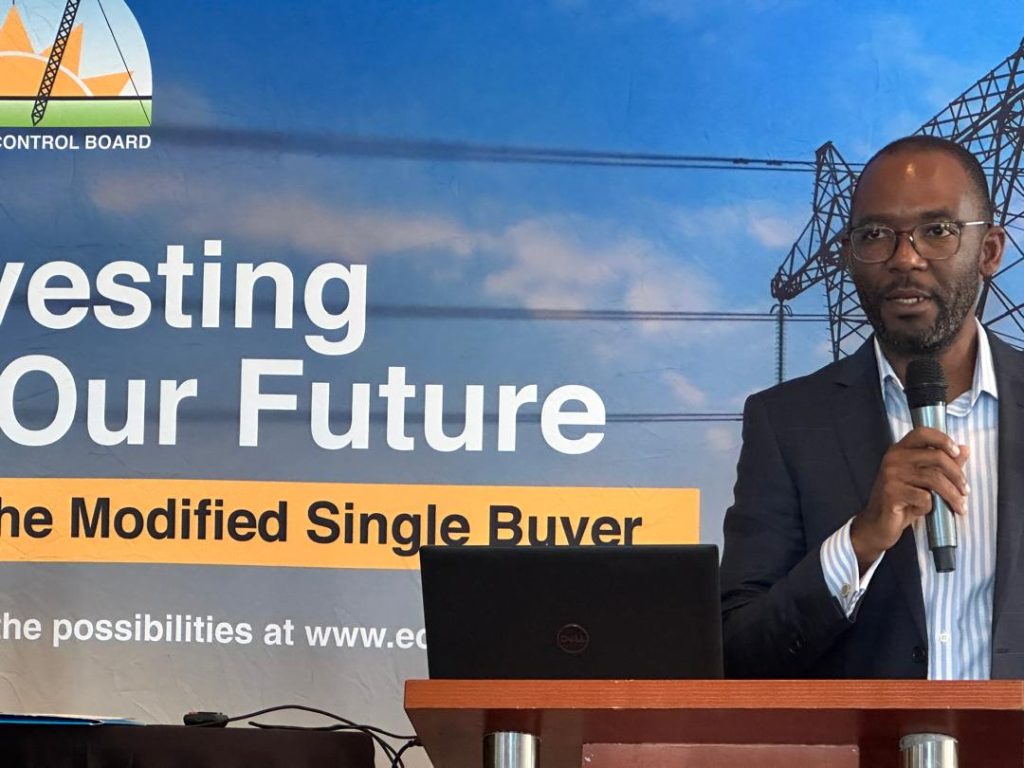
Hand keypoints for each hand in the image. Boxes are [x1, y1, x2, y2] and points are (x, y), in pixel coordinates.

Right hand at [850, 426, 968, 573]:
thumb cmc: (902, 501)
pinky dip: (930, 507)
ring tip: (960, 506)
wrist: (877, 524)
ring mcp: (890, 475)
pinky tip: (924, 511)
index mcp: (899, 450)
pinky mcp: (891, 493)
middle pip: (936, 457)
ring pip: (934, 479)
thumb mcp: (923, 481)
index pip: (922, 433)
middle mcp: (893, 458)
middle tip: (965, 490)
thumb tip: (965, 449)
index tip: (957, 452)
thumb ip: (943, 464)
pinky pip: (924, 498)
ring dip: (952, 495)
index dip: (943, 439)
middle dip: (957, 475)